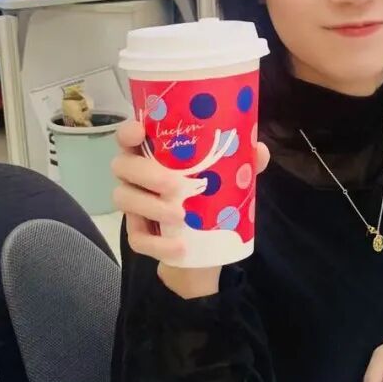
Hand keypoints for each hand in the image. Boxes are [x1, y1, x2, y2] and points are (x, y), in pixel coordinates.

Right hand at [111, 119, 268, 298]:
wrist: (205, 249)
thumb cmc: (209, 199)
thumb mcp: (228, 179)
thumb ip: (243, 162)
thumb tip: (259, 149)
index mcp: (154, 155)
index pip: (129, 137)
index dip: (128, 132)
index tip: (139, 131)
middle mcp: (137, 177)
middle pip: (122, 166)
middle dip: (146, 173)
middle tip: (174, 185)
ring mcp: (134, 206)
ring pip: (124, 200)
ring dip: (151, 207)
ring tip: (180, 216)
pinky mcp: (139, 235)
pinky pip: (138, 239)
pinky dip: (159, 244)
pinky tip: (180, 247)